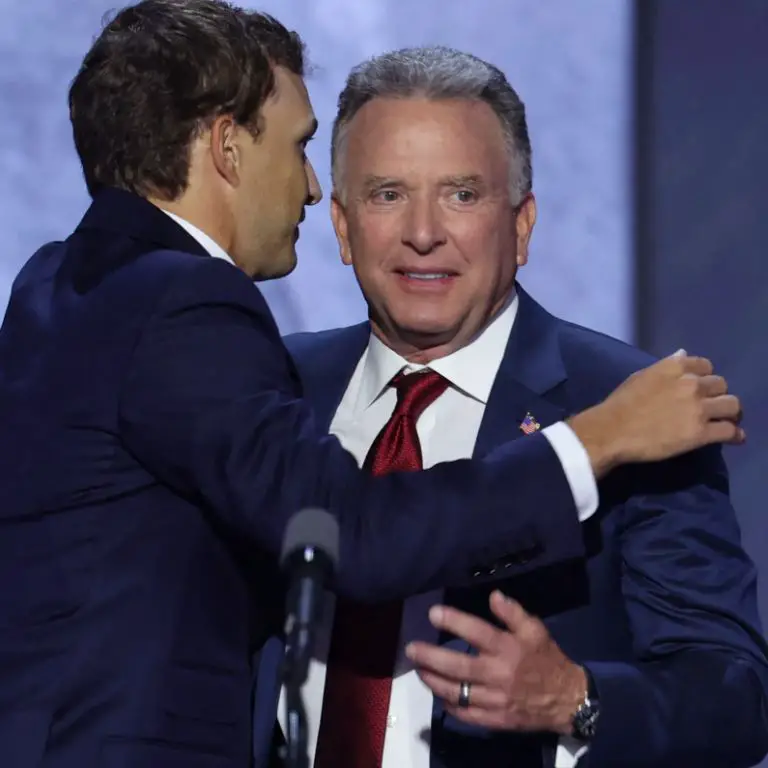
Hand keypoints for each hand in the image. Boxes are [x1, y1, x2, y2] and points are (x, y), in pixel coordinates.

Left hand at [405, 591, 585, 734]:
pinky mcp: (495, 719)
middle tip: (411, 648)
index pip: (478, 633)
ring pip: (458, 692)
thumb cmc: (546, 659)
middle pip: (459, 667)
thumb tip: (493, 595)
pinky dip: (449, 705)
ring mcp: (495, 700)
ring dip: (434, 681)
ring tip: (419, 669)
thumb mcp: (535, 630)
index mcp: (509, 649)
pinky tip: (438, 693)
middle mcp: (499, 675)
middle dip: (431, 657)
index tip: (433, 613)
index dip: (454, 622)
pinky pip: (466, 714)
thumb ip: (513, 613)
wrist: (567, 700)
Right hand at [569, 351, 743, 477]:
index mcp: (675, 367)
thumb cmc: (620, 404)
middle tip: (710, 407)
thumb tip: (683, 354)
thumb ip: (666, 366)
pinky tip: (733, 438)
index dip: (704, 378)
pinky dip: (734, 435)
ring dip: (729, 413)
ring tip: (723, 421)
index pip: (706, 366)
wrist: (611, 431)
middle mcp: (691, 383)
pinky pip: (729, 431)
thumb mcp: (640, 376)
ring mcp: (698, 408)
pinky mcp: (701, 433)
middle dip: (716, 395)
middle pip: (721, 385)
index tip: (699, 388)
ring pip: (732, 406)